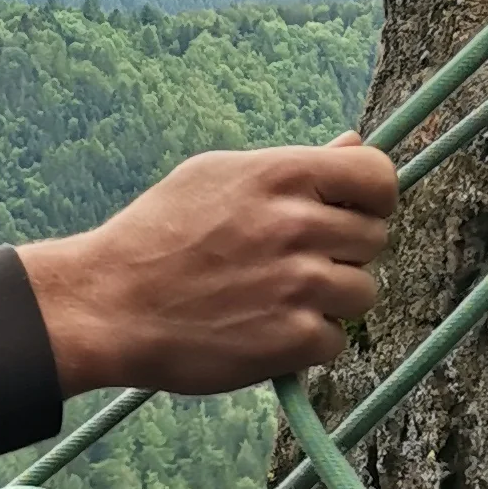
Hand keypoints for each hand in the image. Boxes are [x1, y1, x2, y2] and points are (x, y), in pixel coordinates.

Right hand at [18, 133, 398, 400]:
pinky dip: (307, 342)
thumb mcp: (218, 175)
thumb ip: (293, 164)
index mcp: (281, 175)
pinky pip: (335, 340)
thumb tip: (354, 146)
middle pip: (374, 239)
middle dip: (342, 252)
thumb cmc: (158, 234)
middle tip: (294, 262)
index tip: (352, 213)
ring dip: (330, 300)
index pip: (379, 176)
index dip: (373, 198)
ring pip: (363, 292)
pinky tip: (266, 330)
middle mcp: (297, 225)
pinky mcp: (291, 339)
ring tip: (279, 298)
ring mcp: (298, 284)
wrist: (108, 304)